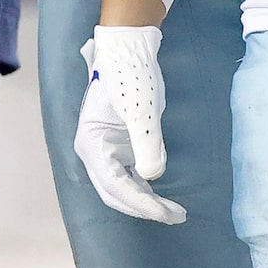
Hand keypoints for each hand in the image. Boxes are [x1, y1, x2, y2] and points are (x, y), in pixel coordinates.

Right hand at [75, 25, 183, 222]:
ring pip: (121, 187)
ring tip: (174, 211)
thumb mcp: (142, 112)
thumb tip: (151, 177)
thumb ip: (146, 146)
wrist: (129, 51)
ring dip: (145, 201)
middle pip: (114, 192)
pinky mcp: (118, 145)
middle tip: (176, 216)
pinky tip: (160, 195)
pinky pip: (128, 176)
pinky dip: (144, 189)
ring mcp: (105, 148)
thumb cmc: (132, 77)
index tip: (166, 213)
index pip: (114, 185)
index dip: (140, 204)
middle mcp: (93, 150)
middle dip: (143, 208)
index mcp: (91, 143)